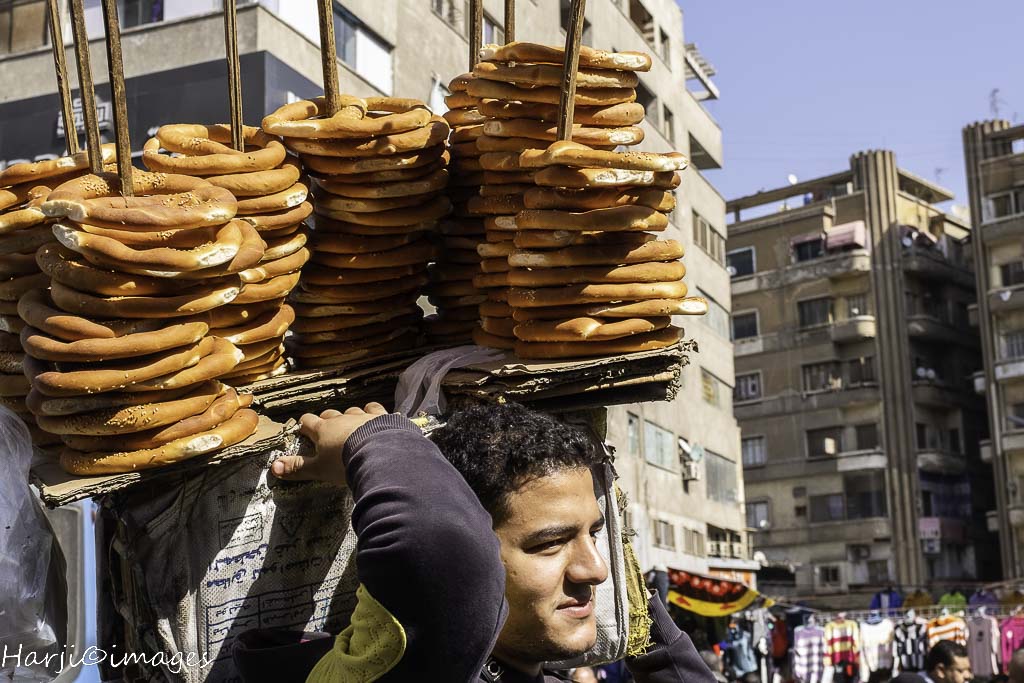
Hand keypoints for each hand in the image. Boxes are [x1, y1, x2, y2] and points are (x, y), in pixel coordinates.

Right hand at [271, 402, 387, 486]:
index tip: (303, 429)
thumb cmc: (345, 463)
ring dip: (350, 416)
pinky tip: (377, 418)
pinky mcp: (382, 418)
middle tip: (326, 429)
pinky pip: (376, 409)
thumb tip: (274, 467)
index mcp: (323, 430)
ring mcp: (362, 416)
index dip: (304, 425)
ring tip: (351, 425)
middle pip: (330, 415)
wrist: (379, 455)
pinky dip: (375, 413)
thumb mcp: (319, 469)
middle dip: (327, 420)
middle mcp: (341, 419)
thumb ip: (297, 467)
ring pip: (352, 411)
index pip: (308, 421)